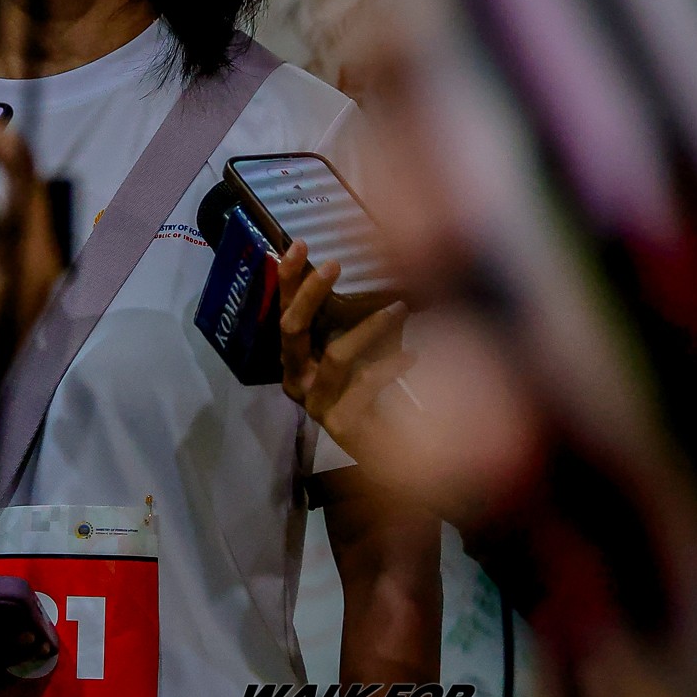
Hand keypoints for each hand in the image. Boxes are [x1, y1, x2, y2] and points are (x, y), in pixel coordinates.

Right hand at [279, 240, 414, 470]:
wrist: (395, 452)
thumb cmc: (374, 389)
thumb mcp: (362, 343)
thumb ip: (354, 314)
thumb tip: (373, 257)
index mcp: (295, 359)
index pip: (284, 311)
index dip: (287, 278)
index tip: (300, 244)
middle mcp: (296, 381)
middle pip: (291, 329)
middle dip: (310, 293)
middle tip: (335, 264)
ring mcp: (316, 405)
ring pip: (335, 355)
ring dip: (370, 326)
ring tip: (401, 307)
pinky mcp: (340, 424)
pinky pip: (365, 384)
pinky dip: (391, 364)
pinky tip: (413, 354)